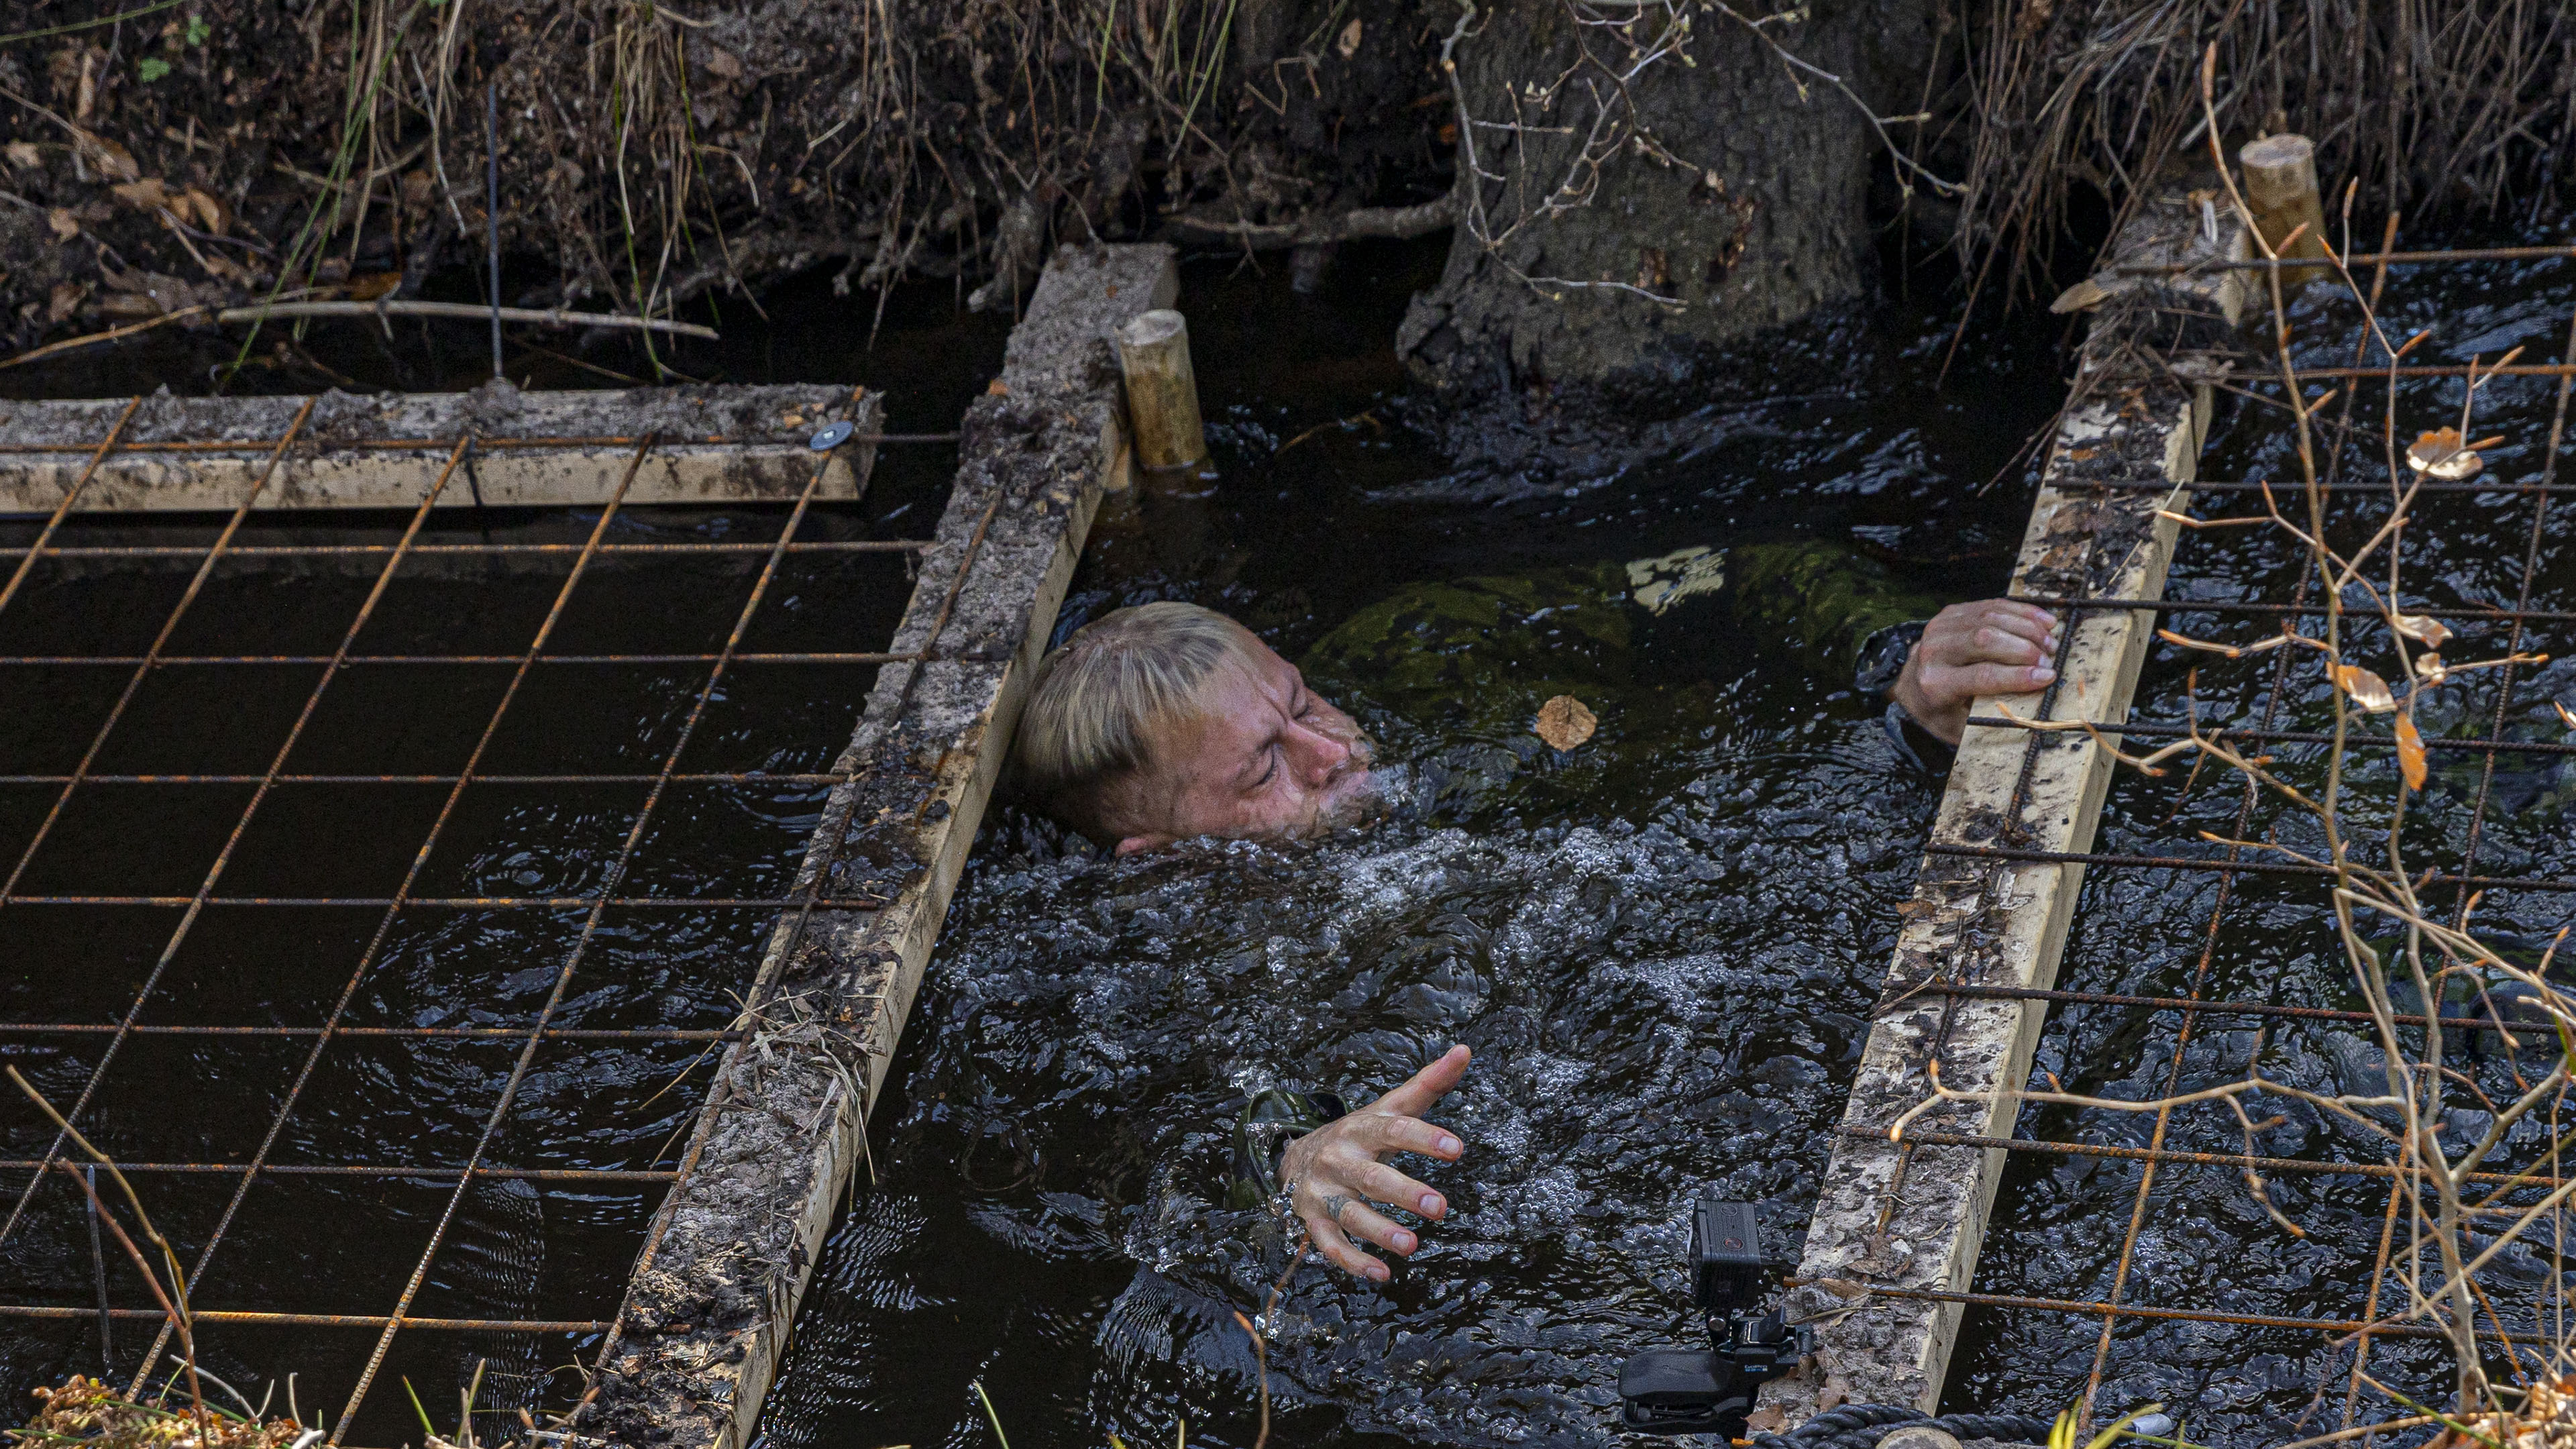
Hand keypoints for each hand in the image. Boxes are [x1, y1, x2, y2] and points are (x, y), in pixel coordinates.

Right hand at [1278, 1045, 1469, 1281]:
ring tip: (1413, 1245)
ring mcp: (1323, 1192)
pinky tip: (1381, 1274)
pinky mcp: (1313, 1221)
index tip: (1457, 1149)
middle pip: (1372, 1176)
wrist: (1296, 1155)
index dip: (1425, 1138)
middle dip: (1404, 1192)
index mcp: (1362, 1128)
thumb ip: (1429, 1083)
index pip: (1395, 1128)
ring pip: (1350, 1213)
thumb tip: (1465, 1050)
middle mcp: (1340, 1159)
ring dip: (1380, 1231)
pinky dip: (1353, 1261)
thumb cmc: (1361, 1133)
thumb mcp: (1390, 1106)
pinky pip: (1330, 1245)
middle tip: (1441, 1208)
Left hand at [1889, 600, 2060, 743]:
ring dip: (2027, 628)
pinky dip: (2021, 612)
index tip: (2048, 677)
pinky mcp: (1951, 613)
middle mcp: (1934, 652)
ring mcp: (1940, 627)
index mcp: (1935, 684)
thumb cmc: (1943, 711)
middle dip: (2025, 649)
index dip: (2019, 676)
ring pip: (1991, 617)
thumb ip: (1993, 711)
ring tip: (2050, 643)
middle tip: (2049, 660)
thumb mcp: (1962, 724)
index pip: (1983, 676)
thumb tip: (2036, 697)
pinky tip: (2043, 622)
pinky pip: (1991, 605)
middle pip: (1986, 640)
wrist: (1912, 687)